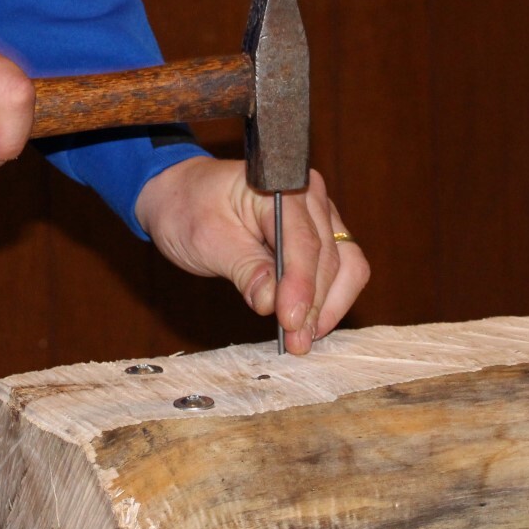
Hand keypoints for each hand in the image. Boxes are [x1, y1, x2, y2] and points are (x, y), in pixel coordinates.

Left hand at [134, 158, 370, 353]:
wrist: (182, 196)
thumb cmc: (190, 208)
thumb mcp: (207, 239)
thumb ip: (244, 268)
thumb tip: (270, 302)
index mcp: (281, 186)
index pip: (303, 241)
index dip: (301, 286)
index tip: (290, 322)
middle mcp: (310, 196)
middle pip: (329, 256)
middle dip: (314, 304)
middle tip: (296, 343)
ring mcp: (320, 215)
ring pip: (346, 265)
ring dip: (328, 305)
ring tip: (303, 338)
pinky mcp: (321, 235)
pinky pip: (340, 268)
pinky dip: (327, 298)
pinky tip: (308, 322)